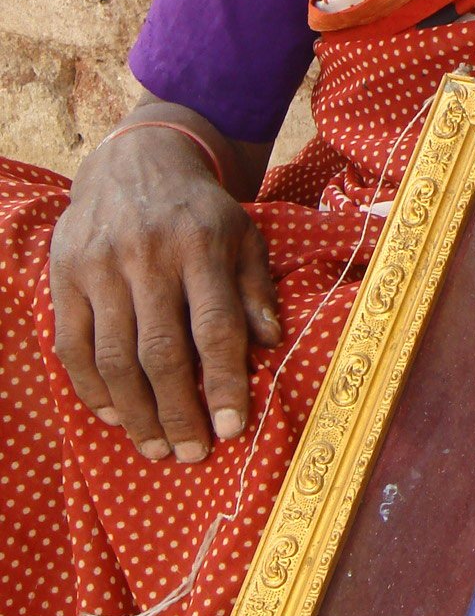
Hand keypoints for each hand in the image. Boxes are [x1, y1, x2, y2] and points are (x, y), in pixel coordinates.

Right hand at [49, 110, 279, 462]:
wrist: (135, 162)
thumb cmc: (199, 212)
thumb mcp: (244, 236)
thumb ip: (256, 289)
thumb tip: (270, 344)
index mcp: (201, 245)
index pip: (214, 327)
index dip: (222, 383)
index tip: (231, 428)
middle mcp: (147, 256)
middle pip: (160, 352)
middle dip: (178, 412)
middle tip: (192, 453)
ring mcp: (99, 266)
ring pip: (112, 358)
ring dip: (136, 413)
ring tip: (157, 446)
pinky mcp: (64, 275)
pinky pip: (71, 347)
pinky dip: (92, 390)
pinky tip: (116, 416)